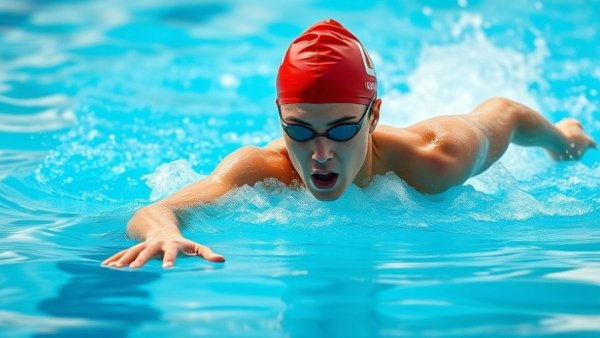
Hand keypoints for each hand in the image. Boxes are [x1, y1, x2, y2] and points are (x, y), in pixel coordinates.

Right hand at [102, 235, 224, 268]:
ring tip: (115, 268)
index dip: (170, 259)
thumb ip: (207, 253)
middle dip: (141, 259)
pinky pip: (123, 253)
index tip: (167, 268)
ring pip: (133, 251)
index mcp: (170, 244)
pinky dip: (115, 259)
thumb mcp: (195, 246)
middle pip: (148, 251)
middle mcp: (155, 244)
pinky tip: (105, 266)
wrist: (160, 222)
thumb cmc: (181, 242)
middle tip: (134, 269)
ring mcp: (144, 245)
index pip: (171, 252)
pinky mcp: (135, 247)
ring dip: (124, 259)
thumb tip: (222, 261)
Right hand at [550, 118, 596, 160]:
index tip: (595, 147)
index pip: (591, 143)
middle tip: (567, 136)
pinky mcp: (558, 160)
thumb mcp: (572, 122)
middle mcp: (580, 153)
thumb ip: (577, 124)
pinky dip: (555, 149)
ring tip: (558, 139)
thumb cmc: (564, 130)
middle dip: (574, 143)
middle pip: (578, 147)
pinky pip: (557, 154)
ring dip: (564, 146)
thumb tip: (578, 128)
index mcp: (585, 143)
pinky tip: (552, 144)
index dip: (592, 144)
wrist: (553, 140)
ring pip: (567, 151)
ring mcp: (569, 158)